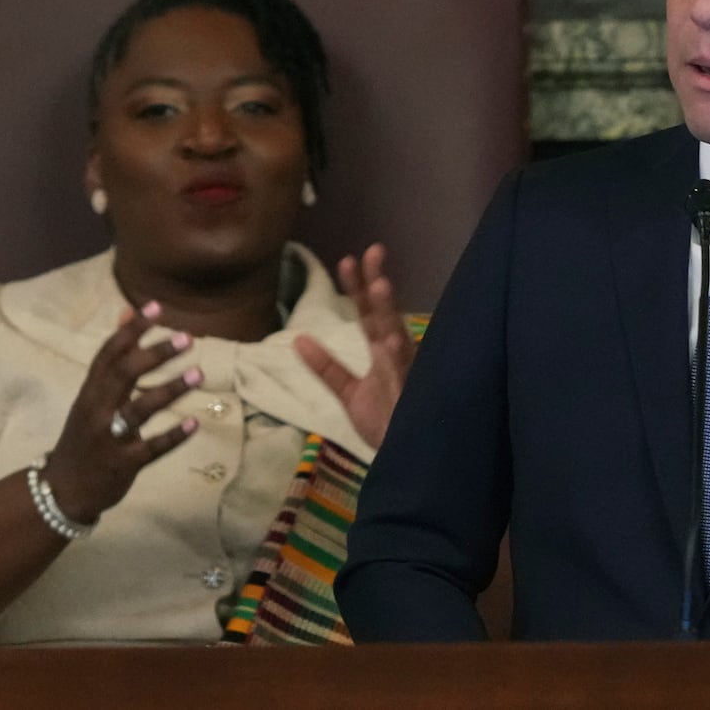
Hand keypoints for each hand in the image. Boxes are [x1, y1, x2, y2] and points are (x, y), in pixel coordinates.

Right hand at [44, 300, 200, 522]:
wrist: (63, 489)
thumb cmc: (85, 434)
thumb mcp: (93, 396)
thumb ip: (115, 358)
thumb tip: (129, 312)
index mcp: (90, 391)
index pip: (109, 353)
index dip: (132, 330)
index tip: (156, 307)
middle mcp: (96, 411)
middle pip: (123, 375)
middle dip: (155, 355)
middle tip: (187, 338)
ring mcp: (108, 439)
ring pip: (138, 410)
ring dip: (169, 390)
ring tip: (199, 374)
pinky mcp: (123, 465)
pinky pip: (151, 449)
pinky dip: (172, 436)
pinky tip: (195, 423)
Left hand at [296, 243, 415, 448]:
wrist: (405, 458)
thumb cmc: (384, 423)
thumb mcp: (348, 392)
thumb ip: (327, 367)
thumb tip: (299, 339)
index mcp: (383, 352)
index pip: (370, 313)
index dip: (359, 288)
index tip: (347, 260)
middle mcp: (397, 356)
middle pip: (385, 314)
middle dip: (377, 284)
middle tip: (372, 251)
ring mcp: (405, 373)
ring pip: (396, 336)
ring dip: (388, 311)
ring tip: (379, 284)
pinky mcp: (410, 396)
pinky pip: (402, 374)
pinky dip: (397, 358)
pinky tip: (390, 341)